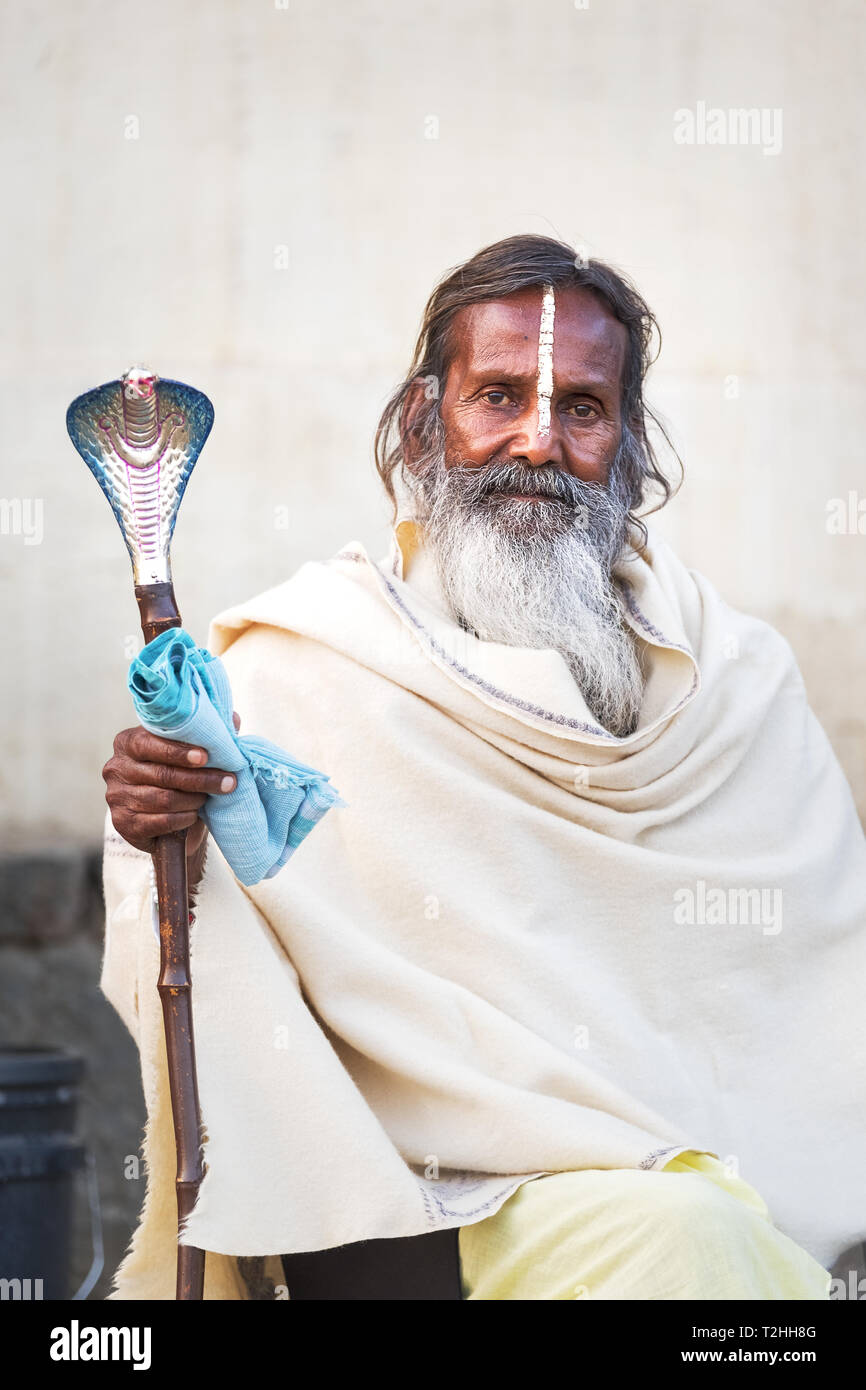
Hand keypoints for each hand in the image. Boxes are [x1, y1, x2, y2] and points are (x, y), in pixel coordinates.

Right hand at [102, 712, 241, 857]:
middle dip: (200, 779)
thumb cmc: (175, 777)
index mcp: (127, 742)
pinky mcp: (123, 824)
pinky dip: (182, 819)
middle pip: (162, 774)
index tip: (205, 756)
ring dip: (193, 800)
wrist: (160, 820)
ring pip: (163, 799)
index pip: (149, 744)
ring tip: (210, 798)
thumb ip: (204, 735)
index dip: (178, 751)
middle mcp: (116, 768)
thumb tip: (233, 718)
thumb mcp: (185, 753)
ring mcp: (116, 797)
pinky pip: (159, 821)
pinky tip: (194, 815)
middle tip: (228, 782)